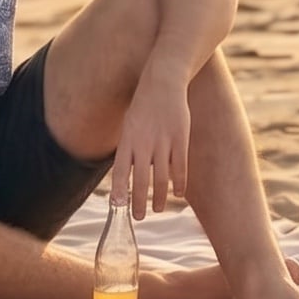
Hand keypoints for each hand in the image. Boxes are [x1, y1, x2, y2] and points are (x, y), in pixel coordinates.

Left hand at [111, 80, 190, 218]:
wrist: (163, 81)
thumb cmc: (144, 105)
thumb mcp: (129, 124)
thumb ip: (128, 148)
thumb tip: (125, 174)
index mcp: (128, 139)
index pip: (120, 171)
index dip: (119, 190)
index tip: (118, 207)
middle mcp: (144, 142)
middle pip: (140, 179)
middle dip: (138, 201)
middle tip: (139, 217)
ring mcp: (163, 141)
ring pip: (161, 177)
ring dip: (159, 197)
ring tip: (157, 209)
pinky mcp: (181, 138)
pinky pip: (180, 167)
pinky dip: (179, 183)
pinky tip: (178, 194)